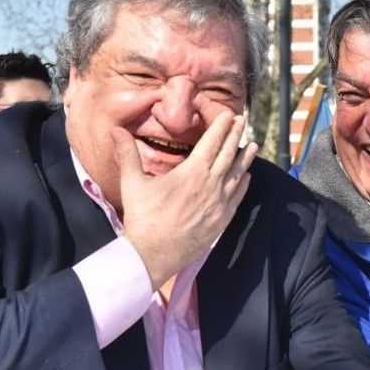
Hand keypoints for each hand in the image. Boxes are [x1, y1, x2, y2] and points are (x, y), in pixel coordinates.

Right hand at [115, 106, 257, 286]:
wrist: (153, 254)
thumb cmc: (142, 218)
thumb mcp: (132, 183)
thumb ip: (127, 154)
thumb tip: (115, 130)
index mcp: (192, 172)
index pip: (212, 142)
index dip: (221, 127)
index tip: (229, 115)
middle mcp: (211, 185)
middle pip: (228, 154)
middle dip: (235, 135)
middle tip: (242, 121)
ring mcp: (219, 204)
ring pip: (237, 175)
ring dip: (245, 158)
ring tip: (253, 145)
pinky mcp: (221, 220)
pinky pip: (237, 197)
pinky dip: (243, 184)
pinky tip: (246, 177)